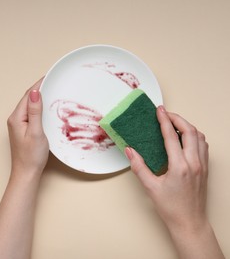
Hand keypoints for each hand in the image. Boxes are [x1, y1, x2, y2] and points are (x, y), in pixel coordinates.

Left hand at [7, 78, 48, 177]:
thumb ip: (35, 112)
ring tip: (51, 89)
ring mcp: (18, 125)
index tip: (49, 75)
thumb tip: (35, 92)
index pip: (28, 95)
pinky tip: (45, 106)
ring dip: (39, 97)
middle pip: (27, 99)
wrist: (26, 173)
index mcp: (16, 118)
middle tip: (52, 79)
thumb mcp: (36, 132)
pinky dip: (38, 106)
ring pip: (29, 105)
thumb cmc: (31, 156)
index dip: (38, 84)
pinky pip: (30, 113)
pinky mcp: (23, 130)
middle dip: (39, 88)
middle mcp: (15, 119)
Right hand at [126, 106, 223, 258]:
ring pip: (200, 137)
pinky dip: (195, 136)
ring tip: (175, 123)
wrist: (189, 223)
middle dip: (178, 118)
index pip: (171, 136)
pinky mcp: (205, 169)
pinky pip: (203, 146)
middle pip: (190, 131)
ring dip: (188, 126)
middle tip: (166, 113)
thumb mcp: (150, 187)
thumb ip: (139, 167)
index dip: (164, 120)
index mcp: (180, 166)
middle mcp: (194, 163)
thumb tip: (130, 151)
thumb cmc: (171, 208)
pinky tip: (185, 139)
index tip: (159, 110)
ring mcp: (202, 165)